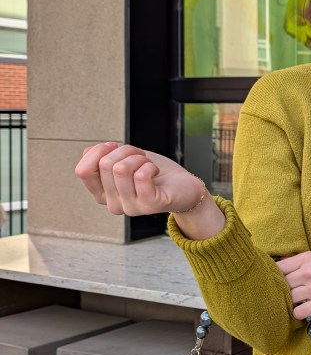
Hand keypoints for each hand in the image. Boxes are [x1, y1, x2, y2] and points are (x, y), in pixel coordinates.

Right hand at [75, 143, 205, 217]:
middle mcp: (113, 204)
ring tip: (148, 164)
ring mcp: (130, 207)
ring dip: (139, 158)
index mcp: (102, 193)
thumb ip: (103, 158)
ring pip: (121, 168)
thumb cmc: (153, 172)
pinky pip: (141, 176)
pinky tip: (155, 172)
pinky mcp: (149, 206)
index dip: (98, 151)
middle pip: (105, 164)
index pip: (82, 171)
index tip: (114, 147)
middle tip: (139, 157)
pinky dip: (150, 166)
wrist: (183, 185)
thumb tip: (88, 152)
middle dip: (125, 151)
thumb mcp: (124, 160)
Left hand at [276, 252, 310, 320]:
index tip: (275, 282)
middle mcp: (309, 272)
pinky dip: (299, 314)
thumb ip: (303, 261)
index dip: (274, 276)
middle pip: (281, 284)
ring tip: (299, 303)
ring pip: (288, 299)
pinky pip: (297, 312)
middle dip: (282, 291)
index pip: (278, 267)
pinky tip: (306, 311)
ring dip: (291, 303)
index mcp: (308, 258)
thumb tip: (281, 264)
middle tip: (287, 295)